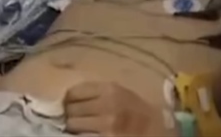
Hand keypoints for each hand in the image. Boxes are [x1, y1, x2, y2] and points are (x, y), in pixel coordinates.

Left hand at [63, 81, 177, 136]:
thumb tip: (67, 97)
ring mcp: (105, 125)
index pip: (74, 91)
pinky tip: (86, 134)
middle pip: (71, 108)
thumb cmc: (135, 110)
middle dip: (69, 114)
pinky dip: (79, 136)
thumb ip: (97, 92)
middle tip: (74, 117)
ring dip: (73, 127)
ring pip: (72, 125)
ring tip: (81, 128)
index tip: (70, 104)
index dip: (69, 99)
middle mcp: (107, 104)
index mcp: (110, 89)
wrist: (154, 130)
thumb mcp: (119, 93)